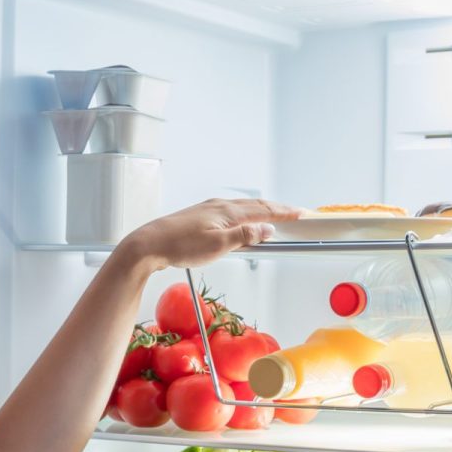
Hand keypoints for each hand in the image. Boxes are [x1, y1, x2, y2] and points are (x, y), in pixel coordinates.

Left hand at [114, 198, 302, 274]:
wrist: (150, 244)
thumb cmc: (180, 246)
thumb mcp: (218, 246)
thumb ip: (245, 237)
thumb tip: (267, 230)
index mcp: (228, 212)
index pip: (264, 211)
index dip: (284, 213)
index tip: (301, 214)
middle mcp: (220, 206)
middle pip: (256, 206)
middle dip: (277, 209)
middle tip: (294, 213)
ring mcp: (209, 210)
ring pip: (243, 208)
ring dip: (261, 211)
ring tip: (273, 216)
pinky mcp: (200, 217)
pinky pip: (231, 212)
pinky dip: (245, 215)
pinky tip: (241, 222)